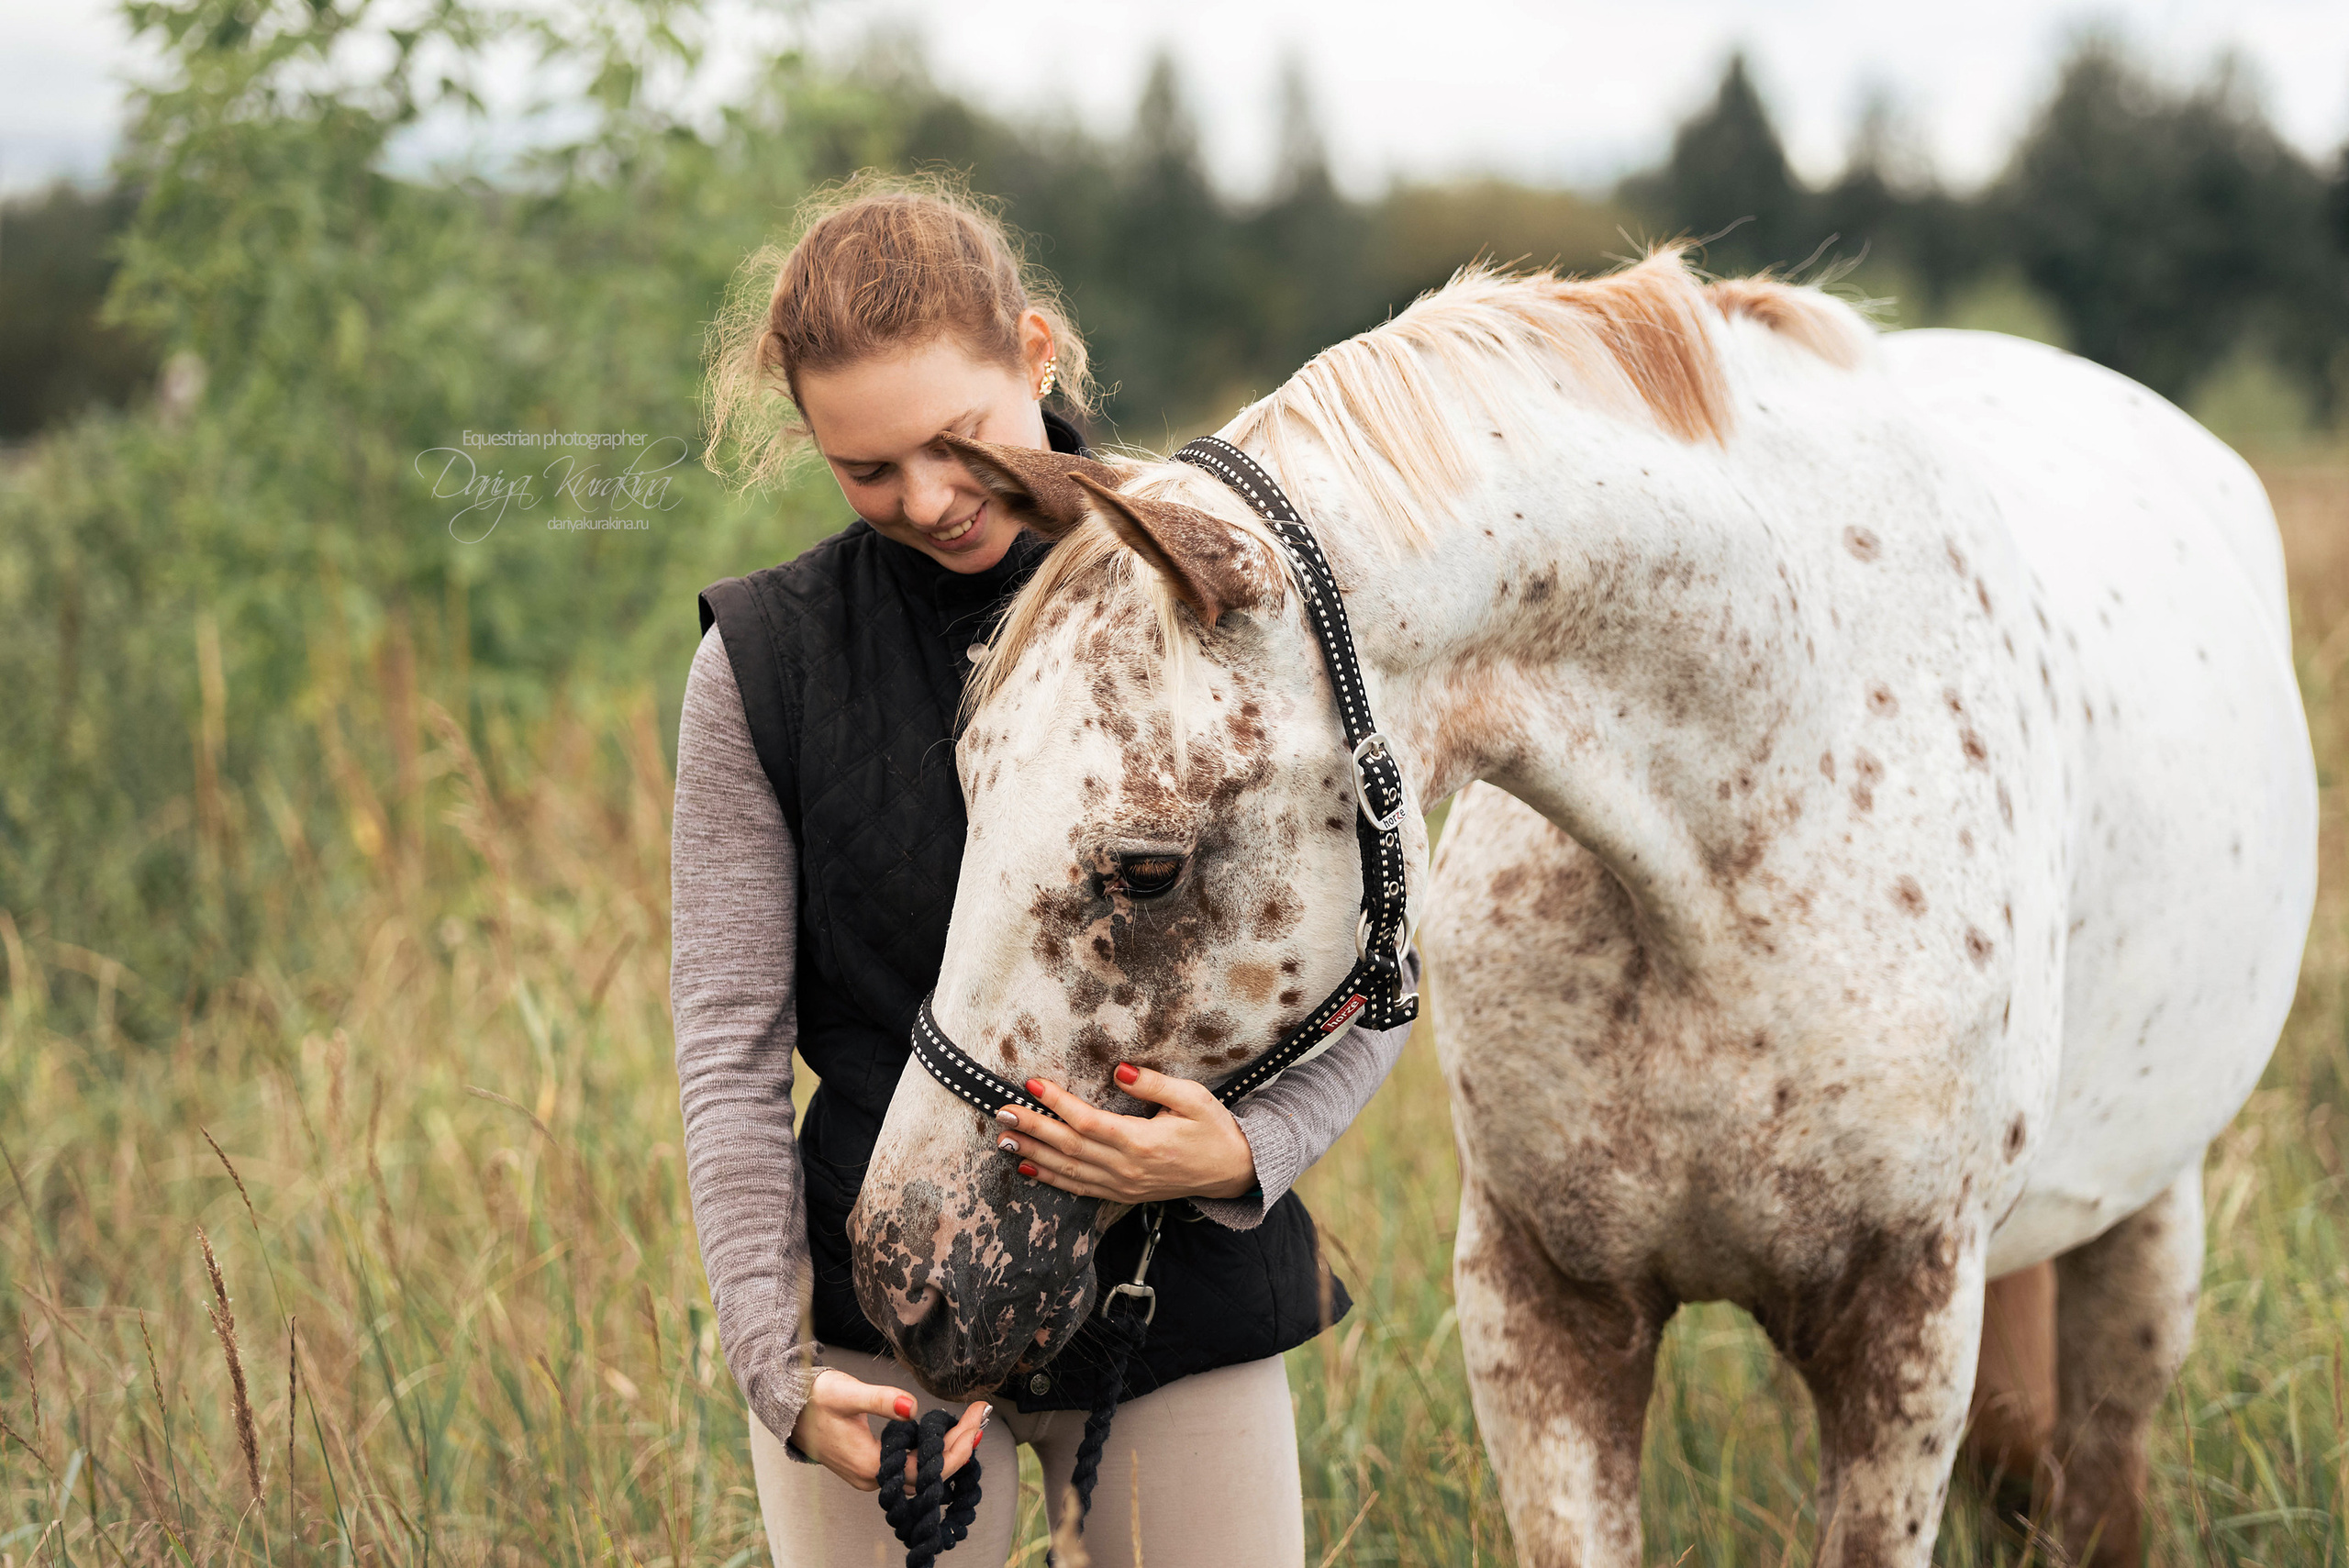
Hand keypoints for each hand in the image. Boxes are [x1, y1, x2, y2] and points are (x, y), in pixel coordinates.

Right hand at [788, 1369, 988, 1492]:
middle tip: (981, 1419)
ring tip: (970, 1426)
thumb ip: (879, 1400)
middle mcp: (871, 1478)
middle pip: (927, 1474)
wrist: (785, 1408)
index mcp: (868, 1464)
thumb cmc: (814, 1398)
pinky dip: (930, 1453)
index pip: (925, 1469)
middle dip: (958, 1448)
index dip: (955, 1450)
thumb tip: (911, 1406)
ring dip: (946, 1453)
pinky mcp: (868, 1467)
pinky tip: (943, 1436)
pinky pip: (908, 1469)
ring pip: (919, 1473)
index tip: (976, 1423)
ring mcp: (870, 1475)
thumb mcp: (846, 1392)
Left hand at [995, 1064, 1257, 1202]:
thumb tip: (1119, 1070)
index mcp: (1141, 1142)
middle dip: (1032, 1128)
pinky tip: (1029, 1168)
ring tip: (1003, 1139)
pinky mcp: (1123, 1193)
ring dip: (1033, 1154)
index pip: (1087, 1121)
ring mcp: (1123, 1185)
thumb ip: (1154, 1084)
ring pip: (1068, 1171)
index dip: (1056, 1104)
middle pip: (1069, 1146)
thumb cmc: (1213, 1128)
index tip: (1031, 1084)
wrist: (1232, 1171)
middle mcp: (1126, 1168)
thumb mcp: (1192, 1098)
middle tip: (1001, 1110)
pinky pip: (1080, 1188)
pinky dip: (1051, 1179)